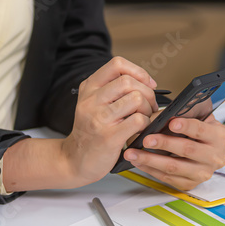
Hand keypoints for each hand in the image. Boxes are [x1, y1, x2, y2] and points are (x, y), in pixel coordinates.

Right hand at [60, 57, 157, 184]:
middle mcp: (91, 100)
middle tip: (149, 105)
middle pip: (128, 81)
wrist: (74, 161)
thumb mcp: (93, 104)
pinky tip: (140, 130)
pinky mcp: (108, 137)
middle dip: (147, 92)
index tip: (147, 84)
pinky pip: (138, 120)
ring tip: (144, 118)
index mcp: (89, 88)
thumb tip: (147, 82)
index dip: (138, 72)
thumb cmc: (91, 131)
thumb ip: (112, 90)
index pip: (117, 64)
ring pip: (136, 99)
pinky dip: (146, 124)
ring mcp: (99, 119)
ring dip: (147, 109)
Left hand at [123, 114, 224, 191]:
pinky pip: (168, 178)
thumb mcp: (199, 114)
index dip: (186, 126)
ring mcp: (203, 173)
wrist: (206, 146)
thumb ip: (185, 112)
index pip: (202, 130)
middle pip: (187, 150)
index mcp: (220, 137)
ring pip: (175, 167)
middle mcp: (215, 157)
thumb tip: (160, 115)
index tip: (171, 123)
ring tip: (134, 153)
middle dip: (164, 143)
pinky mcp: (191, 183)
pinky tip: (140, 162)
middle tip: (146, 139)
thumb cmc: (199, 127)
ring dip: (151, 160)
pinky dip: (151, 170)